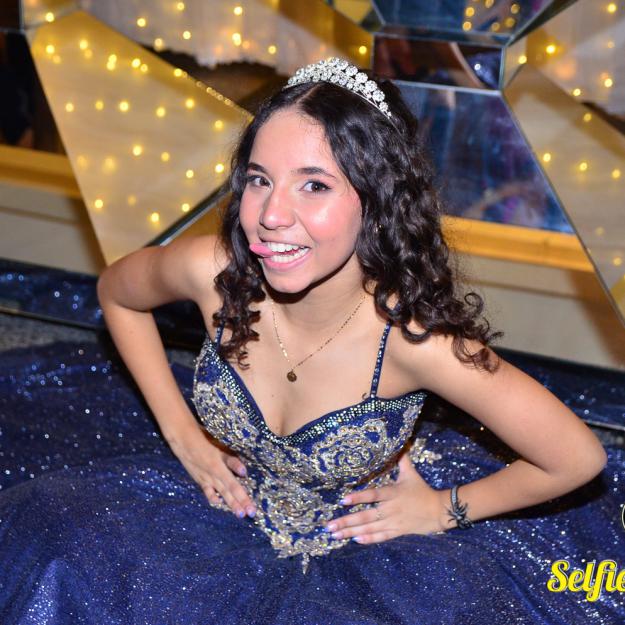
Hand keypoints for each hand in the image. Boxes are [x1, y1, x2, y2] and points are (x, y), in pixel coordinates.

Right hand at [168, 422, 256, 518]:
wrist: (183, 441)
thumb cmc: (204, 441)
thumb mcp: (220, 449)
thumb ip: (232, 461)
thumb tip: (244, 473)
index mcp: (220, 470)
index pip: (235, 488)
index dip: (244, 499)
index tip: (252, 510)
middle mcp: (213, 478)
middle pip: (229, 493)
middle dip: (240, 504)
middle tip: (251, 515)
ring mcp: (206, 479)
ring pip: (221, 494)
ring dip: (230, 503)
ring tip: (239, 514)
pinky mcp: (200, 478)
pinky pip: (208, 491)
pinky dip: (213, 497)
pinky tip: (218, 502)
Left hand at [323, 451, 449, 543]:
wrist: (439, 510)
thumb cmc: (422, 490)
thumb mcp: (411, 473)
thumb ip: (401, 460)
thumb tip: (399, 442)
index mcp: (392, 493)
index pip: (373, 495)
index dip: (358, 498)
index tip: (342, 500)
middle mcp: (390, 509)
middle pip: (366, 516)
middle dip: (346, 521)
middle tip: (329, 526)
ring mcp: (393, 522)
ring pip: (369, 528)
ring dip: (351, 532)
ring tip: (335, 535)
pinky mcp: (398, 532)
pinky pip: (381, 537)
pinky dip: (368, 539)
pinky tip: (355, 540)